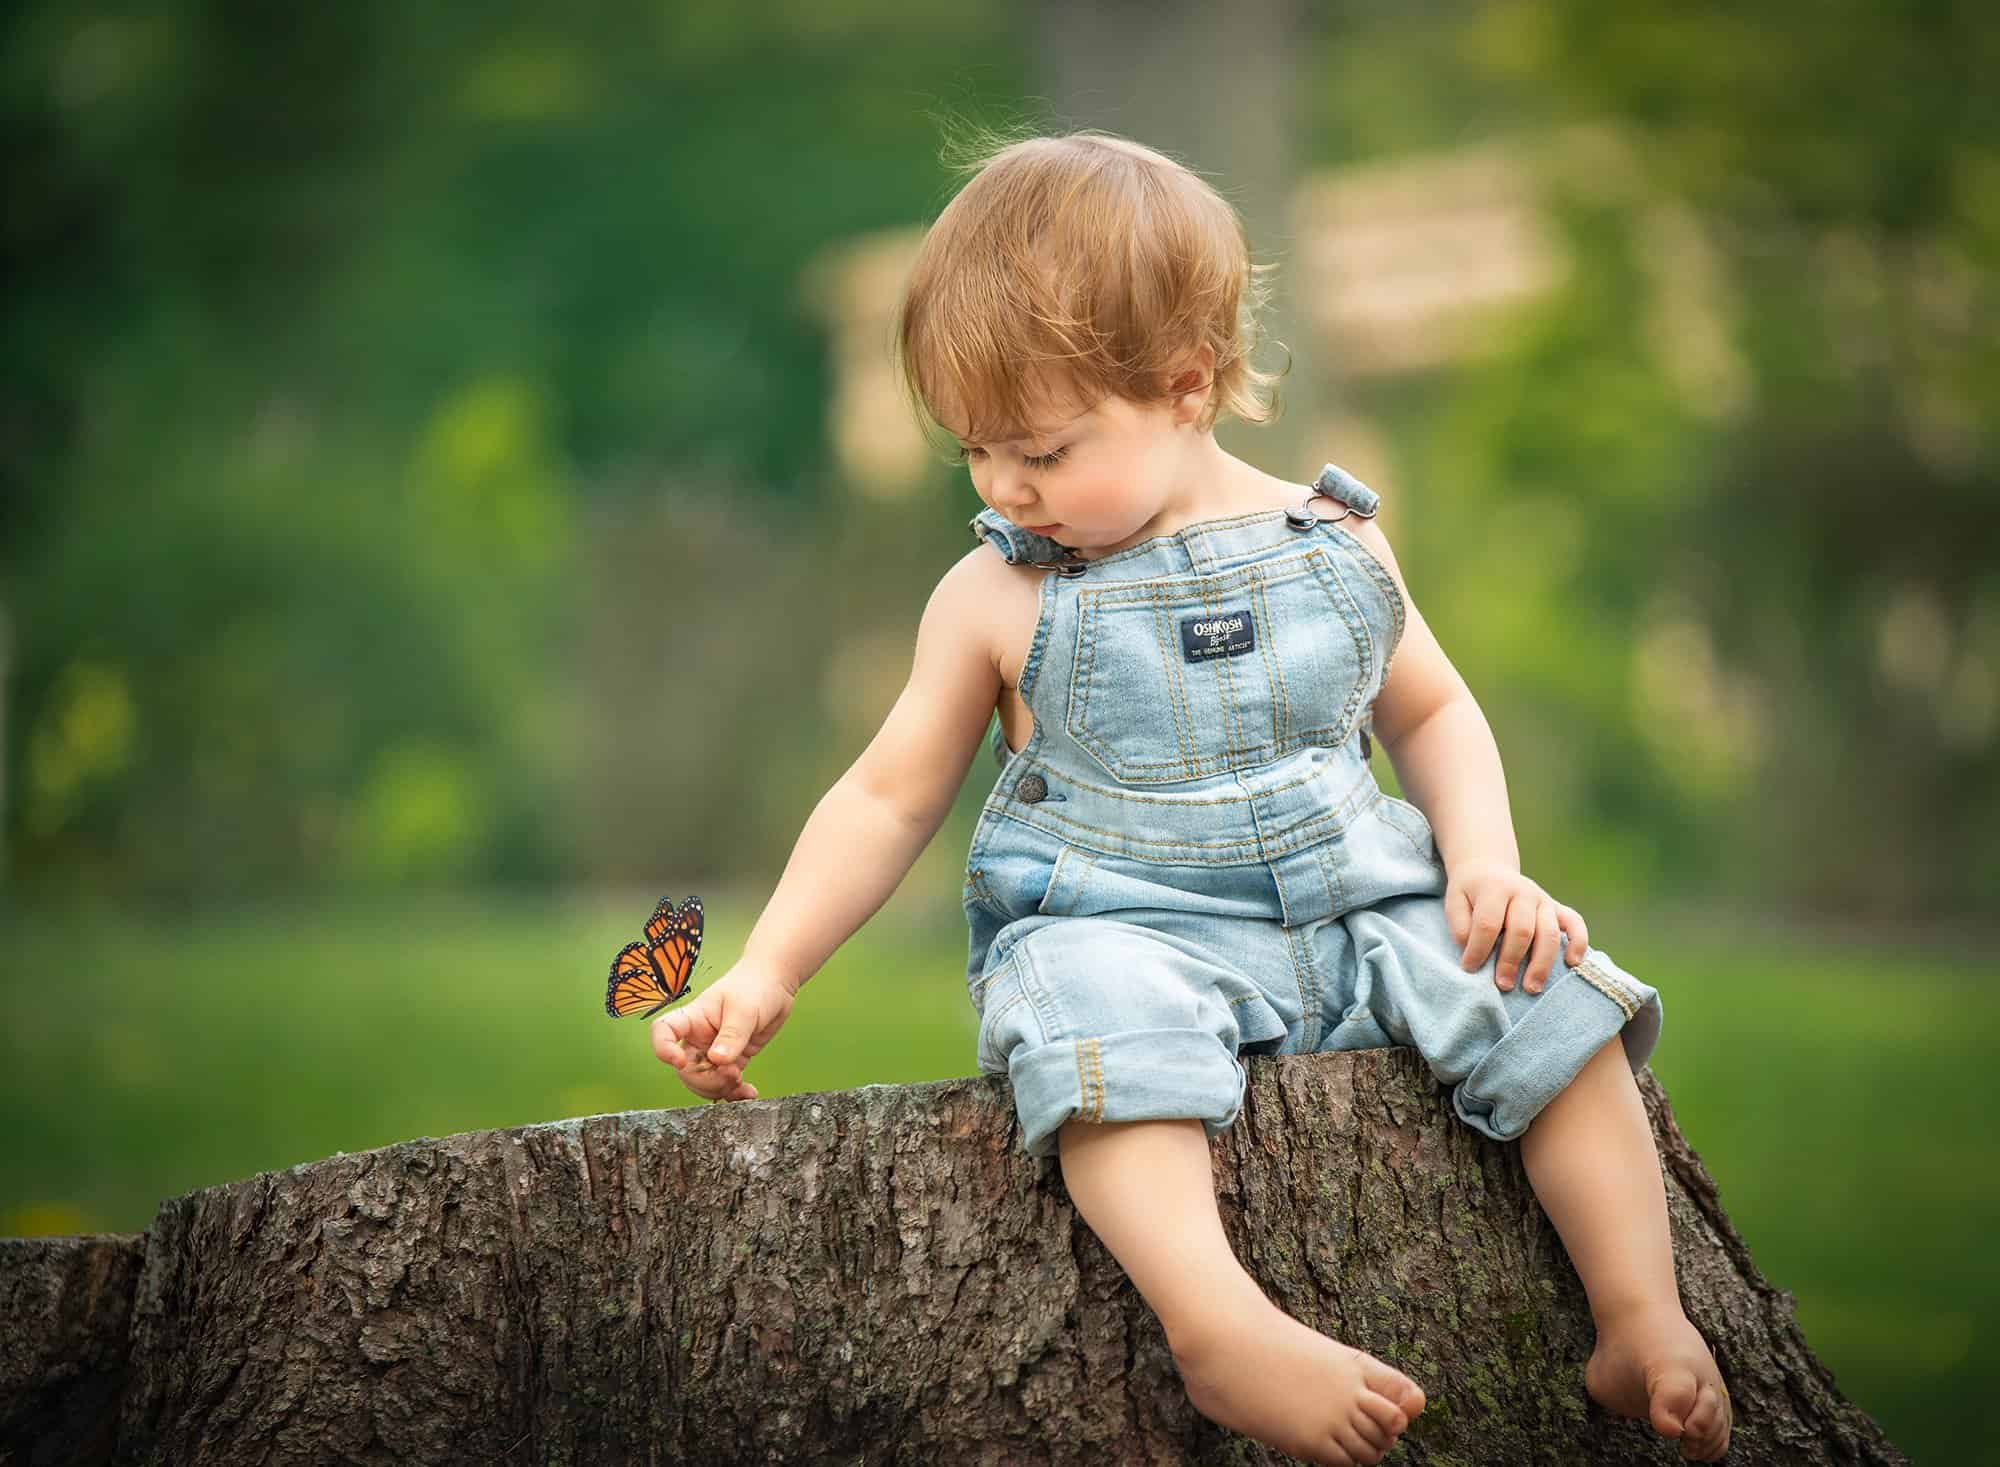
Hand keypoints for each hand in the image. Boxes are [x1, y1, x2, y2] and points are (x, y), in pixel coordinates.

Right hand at [650, 956, 798, 1102]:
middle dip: (705, 1080)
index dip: (663, 1049)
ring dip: (720, 1089)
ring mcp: (714, 1051)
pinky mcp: (732, 1060)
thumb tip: (717, 1060)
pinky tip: (748, 1093)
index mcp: (693, 1018)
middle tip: (732, 1074)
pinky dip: (734, 1093)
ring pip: (704, 1081)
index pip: (663, 1032)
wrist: (776, 984)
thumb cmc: (754, 986)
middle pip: (685, 1069)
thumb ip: (731, 1036)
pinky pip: (725, 1083)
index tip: (680, 1061)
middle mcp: (699, 1037)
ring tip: (741, 1084)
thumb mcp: (744, 1009)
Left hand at [1444, 859, 1590, 993]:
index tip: (1469, 968)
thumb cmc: (1470, 893)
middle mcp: (1523, 892)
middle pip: (1522, 930)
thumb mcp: (1454, 902)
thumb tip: (1472, 950)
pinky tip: (1572, 963)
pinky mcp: (1557, 907)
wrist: (1489, 869)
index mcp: (1495, 888)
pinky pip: (1575, 923)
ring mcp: (1543, 900)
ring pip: (1549, 933)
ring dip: (1541, 963)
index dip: (1478, 949)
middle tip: (1503, 985)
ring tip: (1531, 988)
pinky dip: (1579, 942)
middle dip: (1511, 961)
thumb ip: (1460, 925)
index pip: (1488, 923)